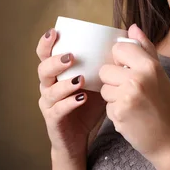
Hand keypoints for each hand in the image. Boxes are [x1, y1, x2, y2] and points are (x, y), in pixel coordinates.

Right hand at [37, 28, 106, 158]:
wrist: (81, 137)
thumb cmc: (90, 104)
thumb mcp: (100, 80)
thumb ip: (108, 61)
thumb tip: (127, 36)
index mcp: (57, 72)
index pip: (45, 54)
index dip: (46, 43)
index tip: (54, 32)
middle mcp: (49, 85)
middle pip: (43, 69)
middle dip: (55, 61)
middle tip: (71, 57)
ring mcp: (49, 103)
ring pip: (50, 90)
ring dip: (64, 84)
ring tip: (80, 80)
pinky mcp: (53, 120)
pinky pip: (58, 110)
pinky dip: (69, 103)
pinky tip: (81, 99)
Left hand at [98, 24, 169, 163]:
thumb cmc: (165, 104)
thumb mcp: (159, 73)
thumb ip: (145, 49)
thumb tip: (132, 27)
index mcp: (149, 65)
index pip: (118, 49)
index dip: (121, 61)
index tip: (130, 71)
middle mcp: (138, 78)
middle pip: (106, 70)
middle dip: (114, 81)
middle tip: (132, 92)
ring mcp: (127, 96)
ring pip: (104, 88)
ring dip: (114, 97)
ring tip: (132, 104)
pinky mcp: (119, 113)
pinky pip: (106, 106)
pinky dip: (115, 112)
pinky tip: (130, 116)